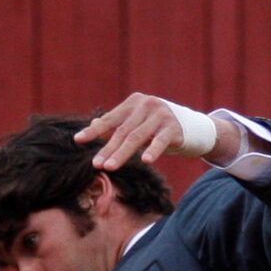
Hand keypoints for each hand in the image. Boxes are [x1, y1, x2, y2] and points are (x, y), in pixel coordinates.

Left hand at [76, 93, 221, 170]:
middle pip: (122, 131)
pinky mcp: (174, 128)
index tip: (78, 140)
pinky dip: (153, 150)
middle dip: (108, 148)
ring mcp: (161, 115)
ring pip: (137, 137)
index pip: (110, 119)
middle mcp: (147, 104)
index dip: (94, 130)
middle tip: (96, 164)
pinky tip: (146, 161)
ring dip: (122, 153)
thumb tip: (93, 123)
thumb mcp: (138, 122)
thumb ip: (118, 123)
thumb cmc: (159, 126)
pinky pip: (161, 141)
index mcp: (134, 102)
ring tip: (109, 167)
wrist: (193, 127)